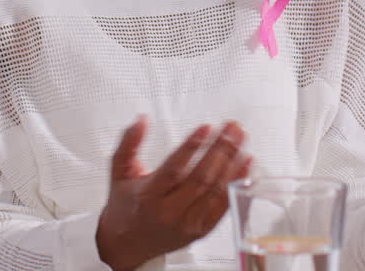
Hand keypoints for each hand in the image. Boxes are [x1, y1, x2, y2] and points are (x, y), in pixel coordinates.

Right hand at [95, 117, 252, 270]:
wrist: (128, 244)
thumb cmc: (126, 206)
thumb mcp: (119, 172)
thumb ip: (129, 143)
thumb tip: (142, 121)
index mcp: (148, 196)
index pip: (174, 169)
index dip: (191, 147)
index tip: (206, 128)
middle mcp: (169, 212)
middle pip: (200, 178)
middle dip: (220, 149)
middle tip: (231, 129)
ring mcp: (188, 223)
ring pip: (215, 190)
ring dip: (232, 162)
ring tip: (240, 140)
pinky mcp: (201, 230)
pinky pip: (224, 205)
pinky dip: (237, 183)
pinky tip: (245, 164)